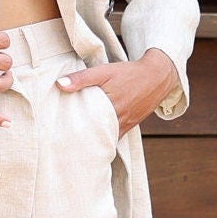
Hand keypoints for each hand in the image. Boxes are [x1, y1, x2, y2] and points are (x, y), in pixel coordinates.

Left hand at [54, 48, 178, 135]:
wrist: (157, 76)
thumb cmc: (129, 73)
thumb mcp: (104, 72)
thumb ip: (82, 78)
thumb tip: (59, 84)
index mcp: (110, 109)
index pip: (88, 128)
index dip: (75, 136)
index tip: (61, 140)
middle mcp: (119, 121)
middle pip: (96, 137)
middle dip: (82, 141)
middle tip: (65, 146)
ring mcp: (126, 126)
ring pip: (106, 139)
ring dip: (93, 141)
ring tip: (77, 145)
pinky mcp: (130, 125)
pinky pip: (115, 136)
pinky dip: (105, 138)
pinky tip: (94, 139)